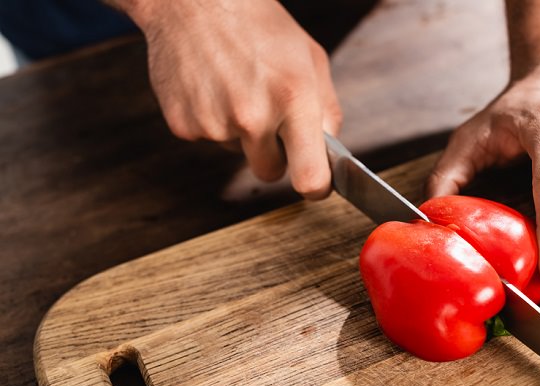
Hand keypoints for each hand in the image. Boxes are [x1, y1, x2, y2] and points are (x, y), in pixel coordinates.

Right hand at [122, 0, 341, 198]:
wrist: (192, 0)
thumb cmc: (257, 24)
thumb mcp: (310, 58)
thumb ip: (326, 110)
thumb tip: (329, 152)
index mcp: (293, 98)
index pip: (310, 177)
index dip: (315, 188)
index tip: (315, 185)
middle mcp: (253, 116)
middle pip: (270, 173)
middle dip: (273, 154)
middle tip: (267, 116)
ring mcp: (215, 123)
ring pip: (237, 154)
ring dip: (240, 133)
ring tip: (235, 87)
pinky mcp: (184, 126)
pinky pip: (208, 141)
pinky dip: (212, 122)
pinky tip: (212, 88)